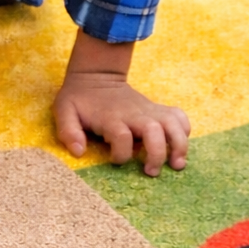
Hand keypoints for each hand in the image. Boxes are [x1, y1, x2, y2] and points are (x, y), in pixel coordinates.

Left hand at [55, 72, 189, 174]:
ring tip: (176, 164)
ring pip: (173, 124)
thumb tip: (78, 152)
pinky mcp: (157, 109)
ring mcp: (148, 110)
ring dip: (179, 145)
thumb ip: (68, 131)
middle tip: (151, 172)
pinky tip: (179, 145)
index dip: (120, 154)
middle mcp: (134, 114)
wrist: (96, 75)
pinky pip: (179, 117)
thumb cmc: (79, 98)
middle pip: (154, 131)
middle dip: (157, 154)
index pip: (122, 136)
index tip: (115, 160)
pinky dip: (184, 130)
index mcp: (111, 117)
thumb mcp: (64, 111)